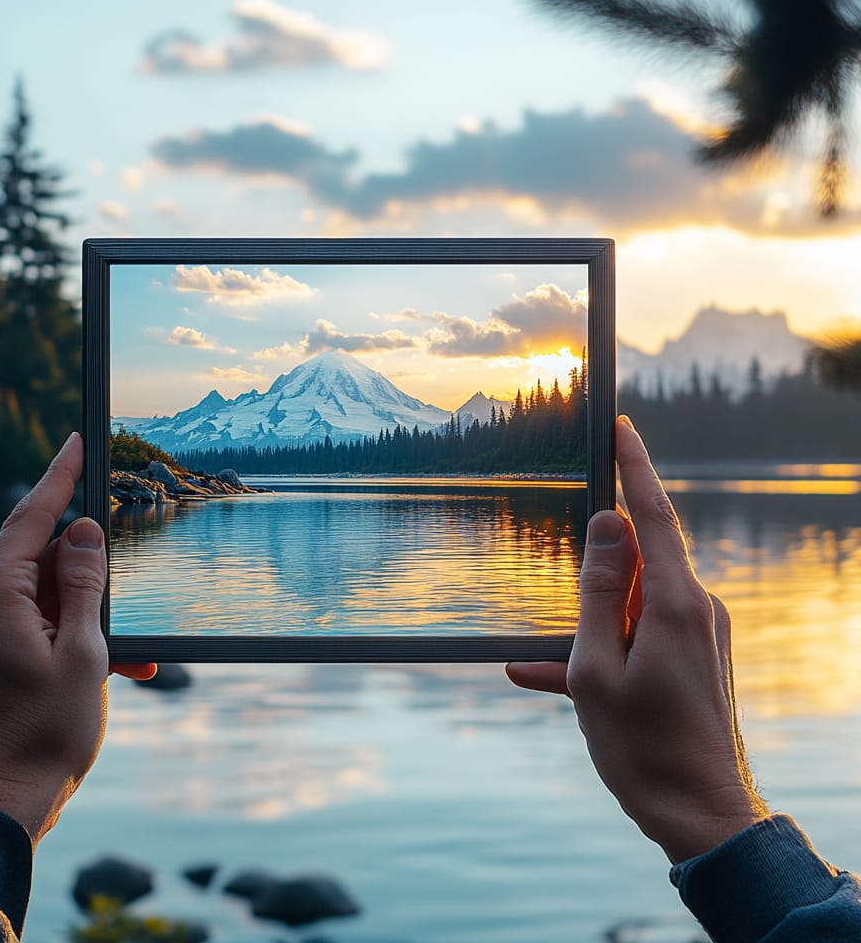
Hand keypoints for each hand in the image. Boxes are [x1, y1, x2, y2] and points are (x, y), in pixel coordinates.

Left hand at [0, 432, 155, 843]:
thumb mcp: (85, 651)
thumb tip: (82, 530)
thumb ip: (84, 582)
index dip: (59, 476)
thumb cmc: (44, 735)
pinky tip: (99, 665)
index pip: (30, 517)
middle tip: (122, 585)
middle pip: (36, 559)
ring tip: (125, 654)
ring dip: (82, 615)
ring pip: (36, 597)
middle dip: (86, 572)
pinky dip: (60, 635)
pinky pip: (23, 624)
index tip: (75, 441)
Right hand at [506, 416, 768, 862]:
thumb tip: (608, 524)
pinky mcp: (693, 657)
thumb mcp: (596, 667)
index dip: (634, 467)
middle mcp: (696, 609)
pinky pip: (638, 635)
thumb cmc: (641, 747)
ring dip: (587, 624)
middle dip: (595, 568)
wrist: (700, 816)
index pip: (652, 515)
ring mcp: (698, 634)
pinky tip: (548, 675)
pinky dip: (600, 649)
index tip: (621, 427)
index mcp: (675, 604)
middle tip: (565, 597)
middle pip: (638, 560)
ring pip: (630, 602)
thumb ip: (600, 591)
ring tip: (544, 662)